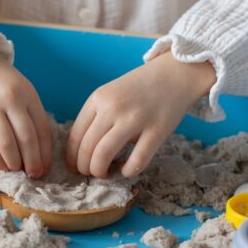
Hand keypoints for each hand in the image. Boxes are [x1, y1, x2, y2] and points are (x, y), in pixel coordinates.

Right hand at [0, 44, 51, 177]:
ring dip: (14, 163)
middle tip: (33, 174)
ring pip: (6, 143)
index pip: (41, 129)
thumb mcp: (21, 91)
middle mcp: (9, 98)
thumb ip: (29, 116)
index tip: (45, 168)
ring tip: (17, 170)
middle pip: (26, 138)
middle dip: (32, 162)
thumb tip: (37, 153)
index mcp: (27, 94)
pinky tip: (1, 166)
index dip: (44, 153)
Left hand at [66, 52, 215, 177]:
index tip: (74, 167)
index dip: (72, 157)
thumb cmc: (139, 89)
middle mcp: (113, 108)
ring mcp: (135, 119)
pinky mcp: (157, 130)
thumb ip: (95, 117)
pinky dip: (127, 172)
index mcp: (98, 99)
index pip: (75, 136)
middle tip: (90, 173)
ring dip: (99, 171)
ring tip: (104, 173)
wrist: (175, 73)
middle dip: (84, 168)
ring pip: (103, 155)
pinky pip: (136, 161)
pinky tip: (126, 170)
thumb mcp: (110, 94)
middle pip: (86, 148)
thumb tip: (81, 152)